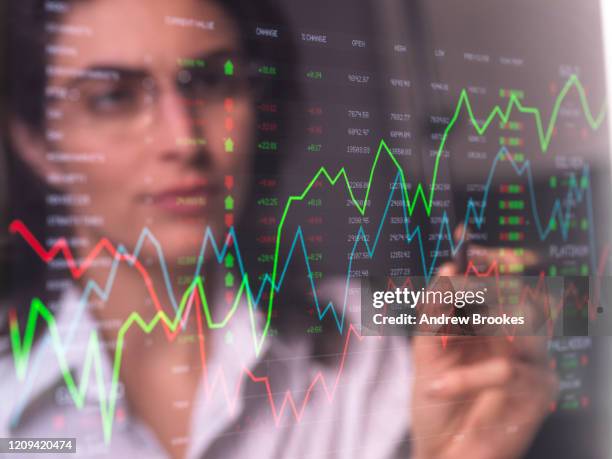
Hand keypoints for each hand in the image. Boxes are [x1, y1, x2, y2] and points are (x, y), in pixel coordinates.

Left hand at [410, 248, 557, 458]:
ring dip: (477, 329)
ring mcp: (530, 364)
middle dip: (490, 285)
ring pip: (524, 322)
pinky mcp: (537, 393)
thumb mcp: (425, 349)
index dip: (493, 260)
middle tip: (457, 288)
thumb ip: (434, 308)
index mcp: (488, 325)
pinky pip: (508, 369)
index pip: (502, 282)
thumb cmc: (434, 401)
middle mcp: (514, 339)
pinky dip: (467, 377)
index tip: (469, 242)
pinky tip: (438, 387)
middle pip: (523, 294)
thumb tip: (448, 268)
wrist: (440, 451)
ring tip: (441, 351)